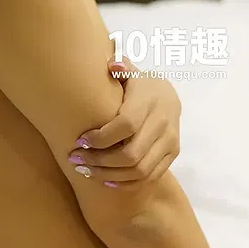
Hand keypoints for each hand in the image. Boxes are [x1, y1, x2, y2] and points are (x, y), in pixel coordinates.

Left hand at [69, 60, 180, 188]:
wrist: (170, 97)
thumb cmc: (140, 85)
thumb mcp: (130, 73)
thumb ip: (120, 68)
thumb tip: (111, 64)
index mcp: (150, 100)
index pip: (126, 126)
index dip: (101, 138)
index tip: (79, 141)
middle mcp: (163, 123)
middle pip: (131, 154)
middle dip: (99, 161)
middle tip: (76, 160)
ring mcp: (170, 142)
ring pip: (139, 170)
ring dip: (108, 175)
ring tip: (85, 171)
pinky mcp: (172, 155)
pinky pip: (148, 177)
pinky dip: (125, 183)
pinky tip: (105, 180)